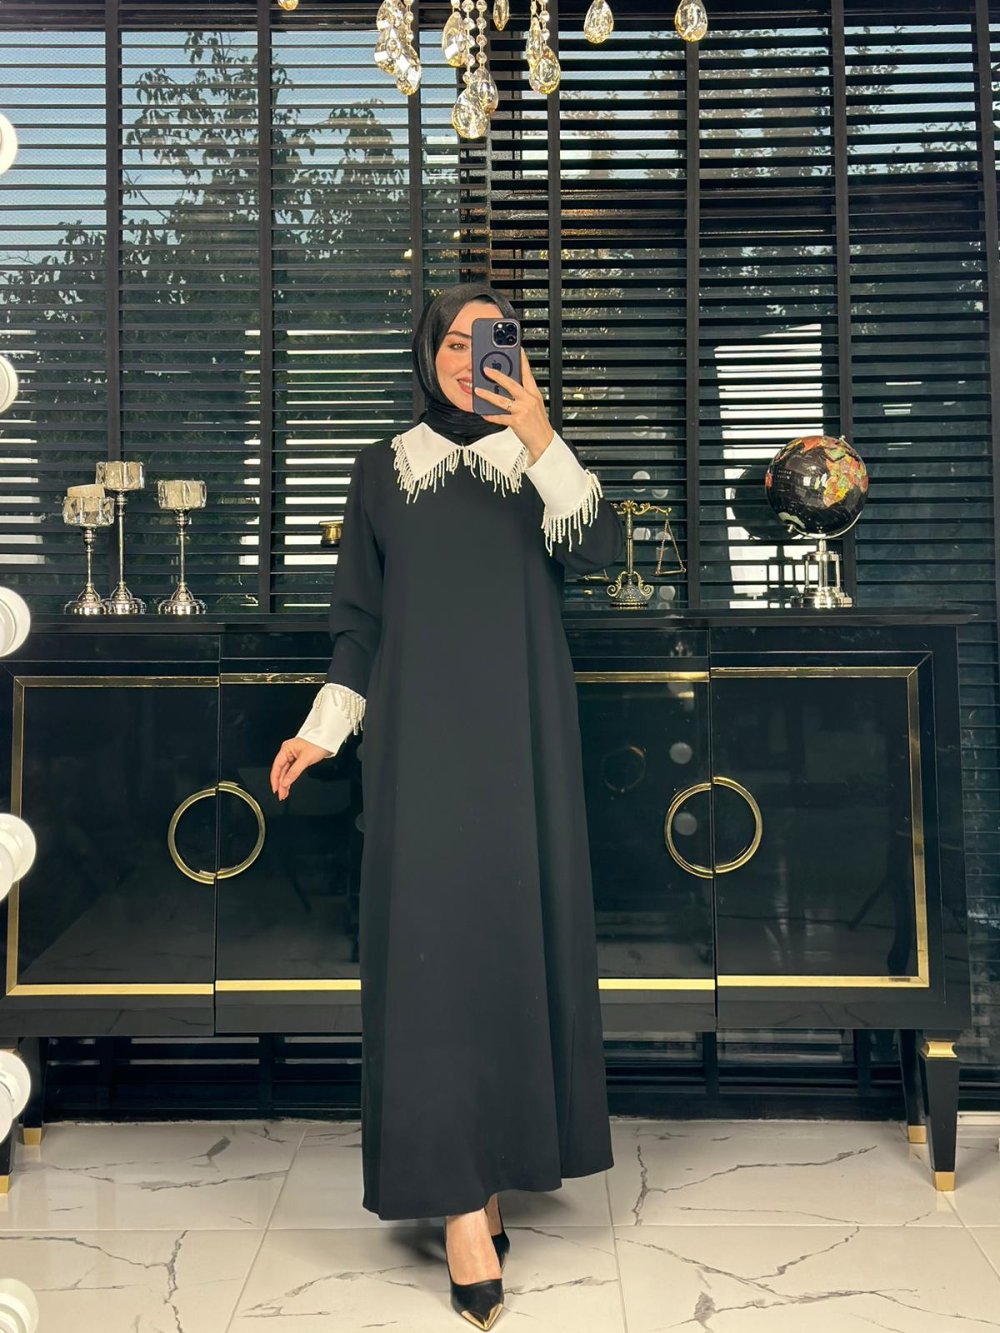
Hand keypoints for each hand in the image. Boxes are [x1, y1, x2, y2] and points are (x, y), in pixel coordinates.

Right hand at [270, 736, 330, 801]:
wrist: (328, 738)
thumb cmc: (318, 743)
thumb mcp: (305, 759)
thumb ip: (294, 772)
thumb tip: (285, 782)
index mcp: (286, 748)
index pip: (277, 766)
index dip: (275, 779)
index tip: (275, 789)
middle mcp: (288, 751)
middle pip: (281, 770)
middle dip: (280, 783)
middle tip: (281, 795)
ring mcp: (293, 755)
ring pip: (286, 771)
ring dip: (285, 782)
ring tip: (284, 793)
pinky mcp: (298, 758)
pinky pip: (291, 770)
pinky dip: (290, 778)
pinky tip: (288, 785)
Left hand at [475, 347, 554, 461]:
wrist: (544, 441)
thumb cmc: (538, 424)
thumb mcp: (535, 405)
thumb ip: (523, 395)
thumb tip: (508, 387)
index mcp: (534, 394)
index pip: (528, 373)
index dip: (523, 360)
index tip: (517, 349)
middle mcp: (529, 400)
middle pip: (511, 384)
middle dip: (497, 375)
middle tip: (486, 370)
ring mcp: (522, 410)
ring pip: (501, 400)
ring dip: (487, 395)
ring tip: (477, 390)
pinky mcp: (516, 421)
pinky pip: (499, 417)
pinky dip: (490, 415)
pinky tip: (483, 413)